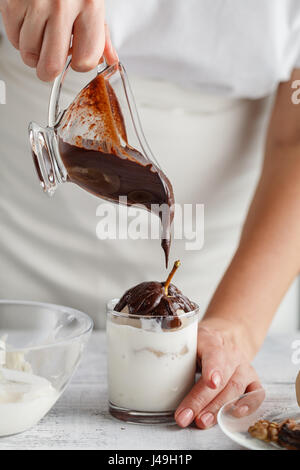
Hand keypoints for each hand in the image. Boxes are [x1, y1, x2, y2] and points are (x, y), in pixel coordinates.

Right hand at [0, 0, 117, 80]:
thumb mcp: (92, 1)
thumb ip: (101, 33)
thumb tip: (111, 60)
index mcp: (89, 5)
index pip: (86, 60)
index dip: (80, 65)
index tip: (75, 59)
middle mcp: (63, 5)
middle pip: (52, 65)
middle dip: (49, 72)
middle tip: (49, 65)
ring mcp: (36, 4)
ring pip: (29, 55)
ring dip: (32, 53)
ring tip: (39, 37)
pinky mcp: (13, 2)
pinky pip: (13, 39)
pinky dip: (18, 37)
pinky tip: (27, 24)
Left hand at [175, 317, 262, 427]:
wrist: (226, 335)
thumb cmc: (201, 341)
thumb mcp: (187, 338)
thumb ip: (175, 350)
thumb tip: (151, 369)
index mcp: (213, 341)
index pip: (215, 354)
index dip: (213, 368)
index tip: (210, 382)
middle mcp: (232, 354)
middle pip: (222, 379)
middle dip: (202, 401)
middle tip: (185, 416)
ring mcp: (243, 367)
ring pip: (236, 389)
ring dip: (218, 408)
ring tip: (201, 421)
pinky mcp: (251, 379)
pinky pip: (255, 393)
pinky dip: (248, 405)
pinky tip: (234, 414)